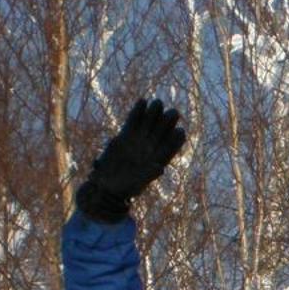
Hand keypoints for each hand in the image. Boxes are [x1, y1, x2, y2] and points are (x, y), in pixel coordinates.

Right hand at [74, 97, 187, 222]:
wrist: (108, 185)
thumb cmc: (125, 188)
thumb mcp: (138, 184)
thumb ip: (149, 175)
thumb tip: (160, 168)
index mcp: (158, 160)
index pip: (170, 147)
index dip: (176, 139)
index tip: (180, 131)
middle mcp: (150, 149)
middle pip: (162, 132)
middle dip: (168, 122)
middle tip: (173, 112)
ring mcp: (139, 140)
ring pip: (149, 124)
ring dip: (154, 113)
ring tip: (158, 103)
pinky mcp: (125, 135)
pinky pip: (133, 121)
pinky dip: (137, 112)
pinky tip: (142, 101)